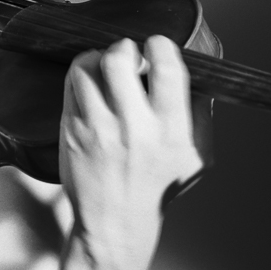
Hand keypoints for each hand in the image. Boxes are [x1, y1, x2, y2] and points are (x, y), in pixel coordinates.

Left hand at [58, 35, 206, 269]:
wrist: (116, 223)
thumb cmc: (159, 188)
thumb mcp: (197, 157)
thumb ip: (199, 114)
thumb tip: (197, 73)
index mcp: (170, 131)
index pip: (166, 68)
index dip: (160, 46)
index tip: (156, 48)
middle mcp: (132, 128)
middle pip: (119, 59)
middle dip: (124, 48)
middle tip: (128, 56)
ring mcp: (97, 129)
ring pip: (87, 66)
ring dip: (98, 58)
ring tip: (106, 68)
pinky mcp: (72, 131)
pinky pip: (71, 84)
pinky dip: (82, 74)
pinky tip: (91, 83)